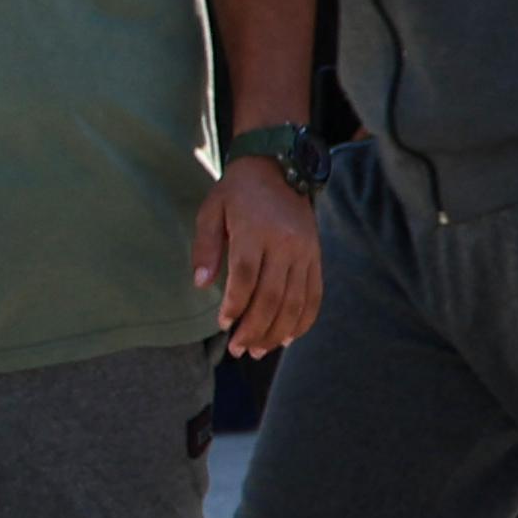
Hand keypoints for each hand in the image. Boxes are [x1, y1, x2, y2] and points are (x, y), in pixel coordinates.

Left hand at [196, 158, 320, 357]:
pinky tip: (287, 337)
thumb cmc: (238, 192)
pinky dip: (303, 320)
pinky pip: (314, 295)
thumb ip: (204, 247)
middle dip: (254, 327)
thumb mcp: (211, 210)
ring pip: (295, 301)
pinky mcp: (316, 257)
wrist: (280, 167)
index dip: (235, 305)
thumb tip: (201, 284)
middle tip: (238, 349)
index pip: (246, 277)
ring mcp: (305, 251)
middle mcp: (285, 243)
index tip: (224, 324)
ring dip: (277, 330)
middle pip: (272, 295)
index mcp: (255, 230)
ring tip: (259, 350)